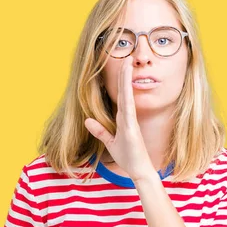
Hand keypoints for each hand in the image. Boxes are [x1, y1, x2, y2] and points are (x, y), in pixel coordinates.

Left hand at [84, 56, 155, 181]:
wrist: (139, 170)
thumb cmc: (128, 156)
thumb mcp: (110, 142)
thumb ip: (100, 130)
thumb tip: (87, 120)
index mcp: (123, 118)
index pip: (121, 94)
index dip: (121, 80)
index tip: (122, 65)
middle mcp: (127, 116)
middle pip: (125, 90)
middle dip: (125, 73)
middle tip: (127, 55)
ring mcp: (130, 121)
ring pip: (127, 96)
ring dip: (127, 79)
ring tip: (127, 63)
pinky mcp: (131, 129)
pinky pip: (128, 110)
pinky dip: (128, 97)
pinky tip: (127, 87)